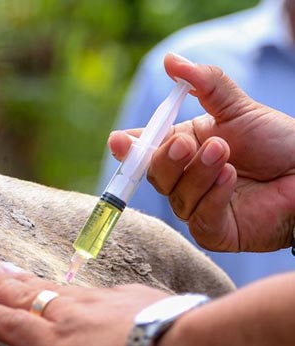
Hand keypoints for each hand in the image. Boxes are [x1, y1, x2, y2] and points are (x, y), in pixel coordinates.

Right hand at [108, 53, 294, 251]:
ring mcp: (197, 207)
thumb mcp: (238, 108)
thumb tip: (171, 60)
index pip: (144, 149)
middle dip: (165, 158)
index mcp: (183, 148)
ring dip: (198, 173)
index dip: (128, 148)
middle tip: (186, 143)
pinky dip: (212, 196)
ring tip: (224, 154)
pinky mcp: (215, 231)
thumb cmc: (279, 142)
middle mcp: (185, 179)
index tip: (120, 140)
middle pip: (153, 174)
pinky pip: (200, 217)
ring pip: (177, 195)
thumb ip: (204, 84)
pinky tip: (230, 178)